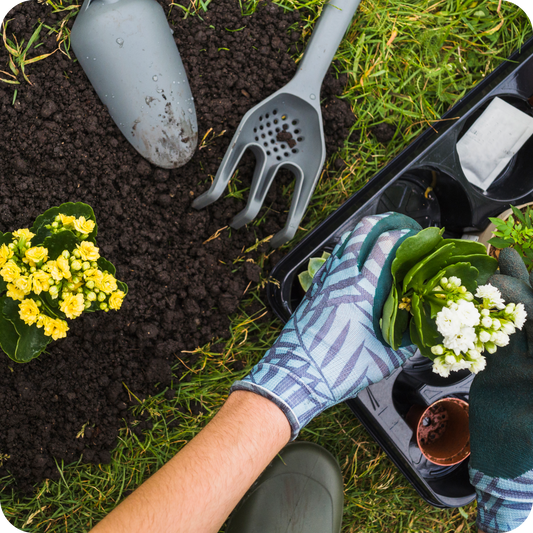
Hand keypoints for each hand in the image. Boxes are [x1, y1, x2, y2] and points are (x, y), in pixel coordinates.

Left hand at [231, 212, 420, 438]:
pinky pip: (330, 260)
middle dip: (381, 221)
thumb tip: (419, 334)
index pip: (384, 247)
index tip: (416, 235)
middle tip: (397, 224)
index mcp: (362, 291)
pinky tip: (351, 261)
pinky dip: (344, 252)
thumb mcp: (383, 360)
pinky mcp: (313, 290)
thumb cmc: (338, 368)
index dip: (402, 235)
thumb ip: (405, 343)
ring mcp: (324, 281)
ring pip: (342, 244)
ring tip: (376, 235)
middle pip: (360, 233)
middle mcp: (341, 278)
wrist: (296, 374)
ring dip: (360, 234)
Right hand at [469, 247, 532, 532]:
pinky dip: (482, 313)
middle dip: (520, 285)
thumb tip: (528, 335)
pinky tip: (474, 295)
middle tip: (505, 257)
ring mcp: (517, 358)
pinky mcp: (497, 364)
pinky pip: (490, 333)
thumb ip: (528, 374)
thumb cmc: (528, 440)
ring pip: (510, 317)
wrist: (504, 458)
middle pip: (529, 314)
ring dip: (504, 291)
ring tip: (498, 260)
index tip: (516, 277)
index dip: (529, 300)